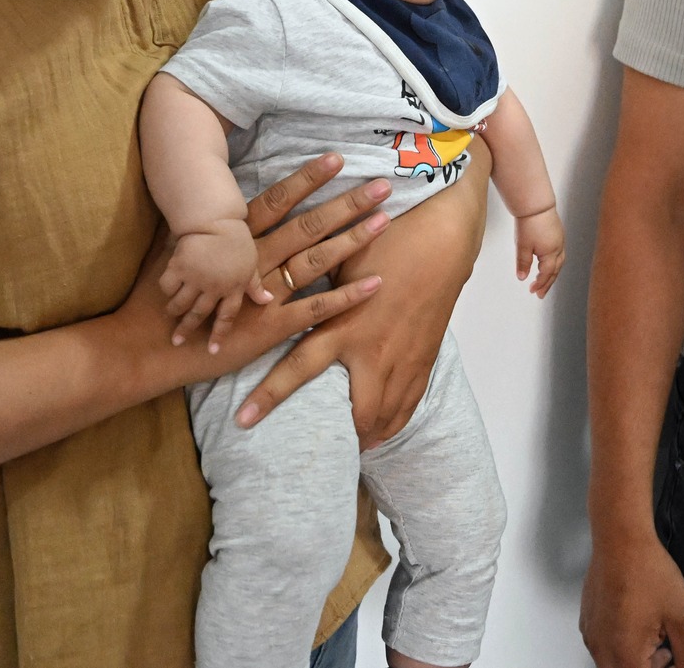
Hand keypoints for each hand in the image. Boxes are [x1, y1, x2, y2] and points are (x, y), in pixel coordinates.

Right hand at [111, 154, 392, 393]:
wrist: (151, 341)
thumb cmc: (162, 294)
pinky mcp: (270, 325)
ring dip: (353, 239)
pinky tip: (376, 284)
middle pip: (308, 224)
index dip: (308, 178)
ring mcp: (264, 292)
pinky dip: (347, 296)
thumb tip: (210, 195)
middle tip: (382, 183)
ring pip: (317, 259)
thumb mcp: (180, 249)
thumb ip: (204, 227)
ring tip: (386, 220)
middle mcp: (255, 259)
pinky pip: (316, 307)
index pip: (279, 200)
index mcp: (235, 238)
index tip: (337, 157)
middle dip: (346, 203)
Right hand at [158, 218, 267, 352]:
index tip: (212, 351)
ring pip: (181, 303)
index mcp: (234, 288)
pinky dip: (166, 290)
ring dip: (174, 311)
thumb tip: (268, 301)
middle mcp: (215, 287)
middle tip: (176, 342)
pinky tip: (166, 290)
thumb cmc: (236, 239)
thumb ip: (255, 285)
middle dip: (187, 330)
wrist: (216, 218)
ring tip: (169, 315)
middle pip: (199, 314)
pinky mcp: (179, 267)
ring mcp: (196, 278)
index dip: (219, 334)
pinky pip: (168, 286)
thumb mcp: (251, 263)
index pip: (226, 317)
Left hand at [239, 142, 490, 440]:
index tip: (242, 422)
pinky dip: (396, 421)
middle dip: (335, 436)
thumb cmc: (386, 238)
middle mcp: (373, 351)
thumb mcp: (341, 263)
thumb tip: (281, 297)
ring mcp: (404, 358)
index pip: (296, 371)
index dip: (268, 398)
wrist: (442, 233)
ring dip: (368, 435)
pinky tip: (384, 431)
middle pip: (354, 412)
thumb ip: (315, 291)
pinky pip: (411, 402)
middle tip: (314, 449)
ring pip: (386, 415)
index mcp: (343, 326)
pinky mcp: (427, 355)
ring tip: (352, 448)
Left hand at [515, 205, 566, 297]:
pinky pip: (559, 253)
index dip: (540, 284)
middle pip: (555, 270)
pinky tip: (548, 262)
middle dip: (548, 283)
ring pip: (559, 262)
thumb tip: (522, 277)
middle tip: (541, 293)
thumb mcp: (523, 246)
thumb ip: (523, 263)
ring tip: (545, 281)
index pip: (546, 274)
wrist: (536, 204)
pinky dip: (554, 262)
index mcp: (551, 253)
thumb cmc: (529, 223)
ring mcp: (560, 240)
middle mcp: (559, 248)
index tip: (533, 291)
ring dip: (552, 273)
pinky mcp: (558, 233)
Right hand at [581, 528, 683, 667]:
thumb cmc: (647, 571)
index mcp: (624, 656)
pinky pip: (605, 646)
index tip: (677, 660)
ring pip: (615, 663)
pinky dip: (623, 643)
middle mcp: (601, 651)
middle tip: (669, 651)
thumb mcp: (682, 618)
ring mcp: (591, 636)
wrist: (620, 537)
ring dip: (637, 658)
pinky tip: (639, 620)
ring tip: (657, 632)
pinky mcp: (587, 621)